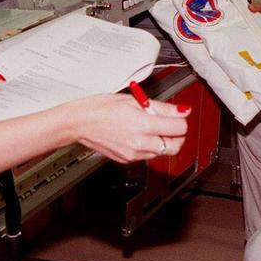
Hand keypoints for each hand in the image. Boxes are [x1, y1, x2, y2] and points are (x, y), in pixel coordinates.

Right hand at [68, 93, 188, 162]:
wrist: (79, 123)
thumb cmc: (100, 108)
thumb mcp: (134, 100)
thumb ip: (162, 108)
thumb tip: (181, 111)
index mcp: (144, 125)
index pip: (179, 128)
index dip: (181, 120)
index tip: (178, 115)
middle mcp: (140, 143)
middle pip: (175, 146)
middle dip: (178, 136)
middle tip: (171, 125)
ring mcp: (133, 154)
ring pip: (162, 153)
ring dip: (163, 141)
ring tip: (151, 127)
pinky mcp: (127, 159)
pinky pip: (147, 156)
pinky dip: (150, 147)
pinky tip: (140, 135)